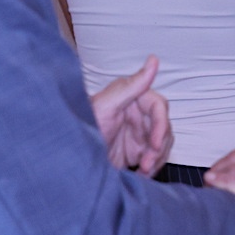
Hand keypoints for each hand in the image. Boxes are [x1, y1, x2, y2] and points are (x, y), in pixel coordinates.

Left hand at [90, 56, 171, 175]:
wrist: (71, 162)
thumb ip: (130, 86)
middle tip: (145, 164)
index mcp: (130, 98)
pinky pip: (154, 158)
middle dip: (158, 147)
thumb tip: (153, 60)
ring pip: (162, 143)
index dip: (161, 125)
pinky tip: (139, 174)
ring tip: (142, 170)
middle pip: (163, 127)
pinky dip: (151, 168)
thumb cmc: (81, 130)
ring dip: (156, 159)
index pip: (158, 106)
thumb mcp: (105, 107)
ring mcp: (136, 133)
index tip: (156, 144)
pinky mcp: (134, 151)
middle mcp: (135, 114)